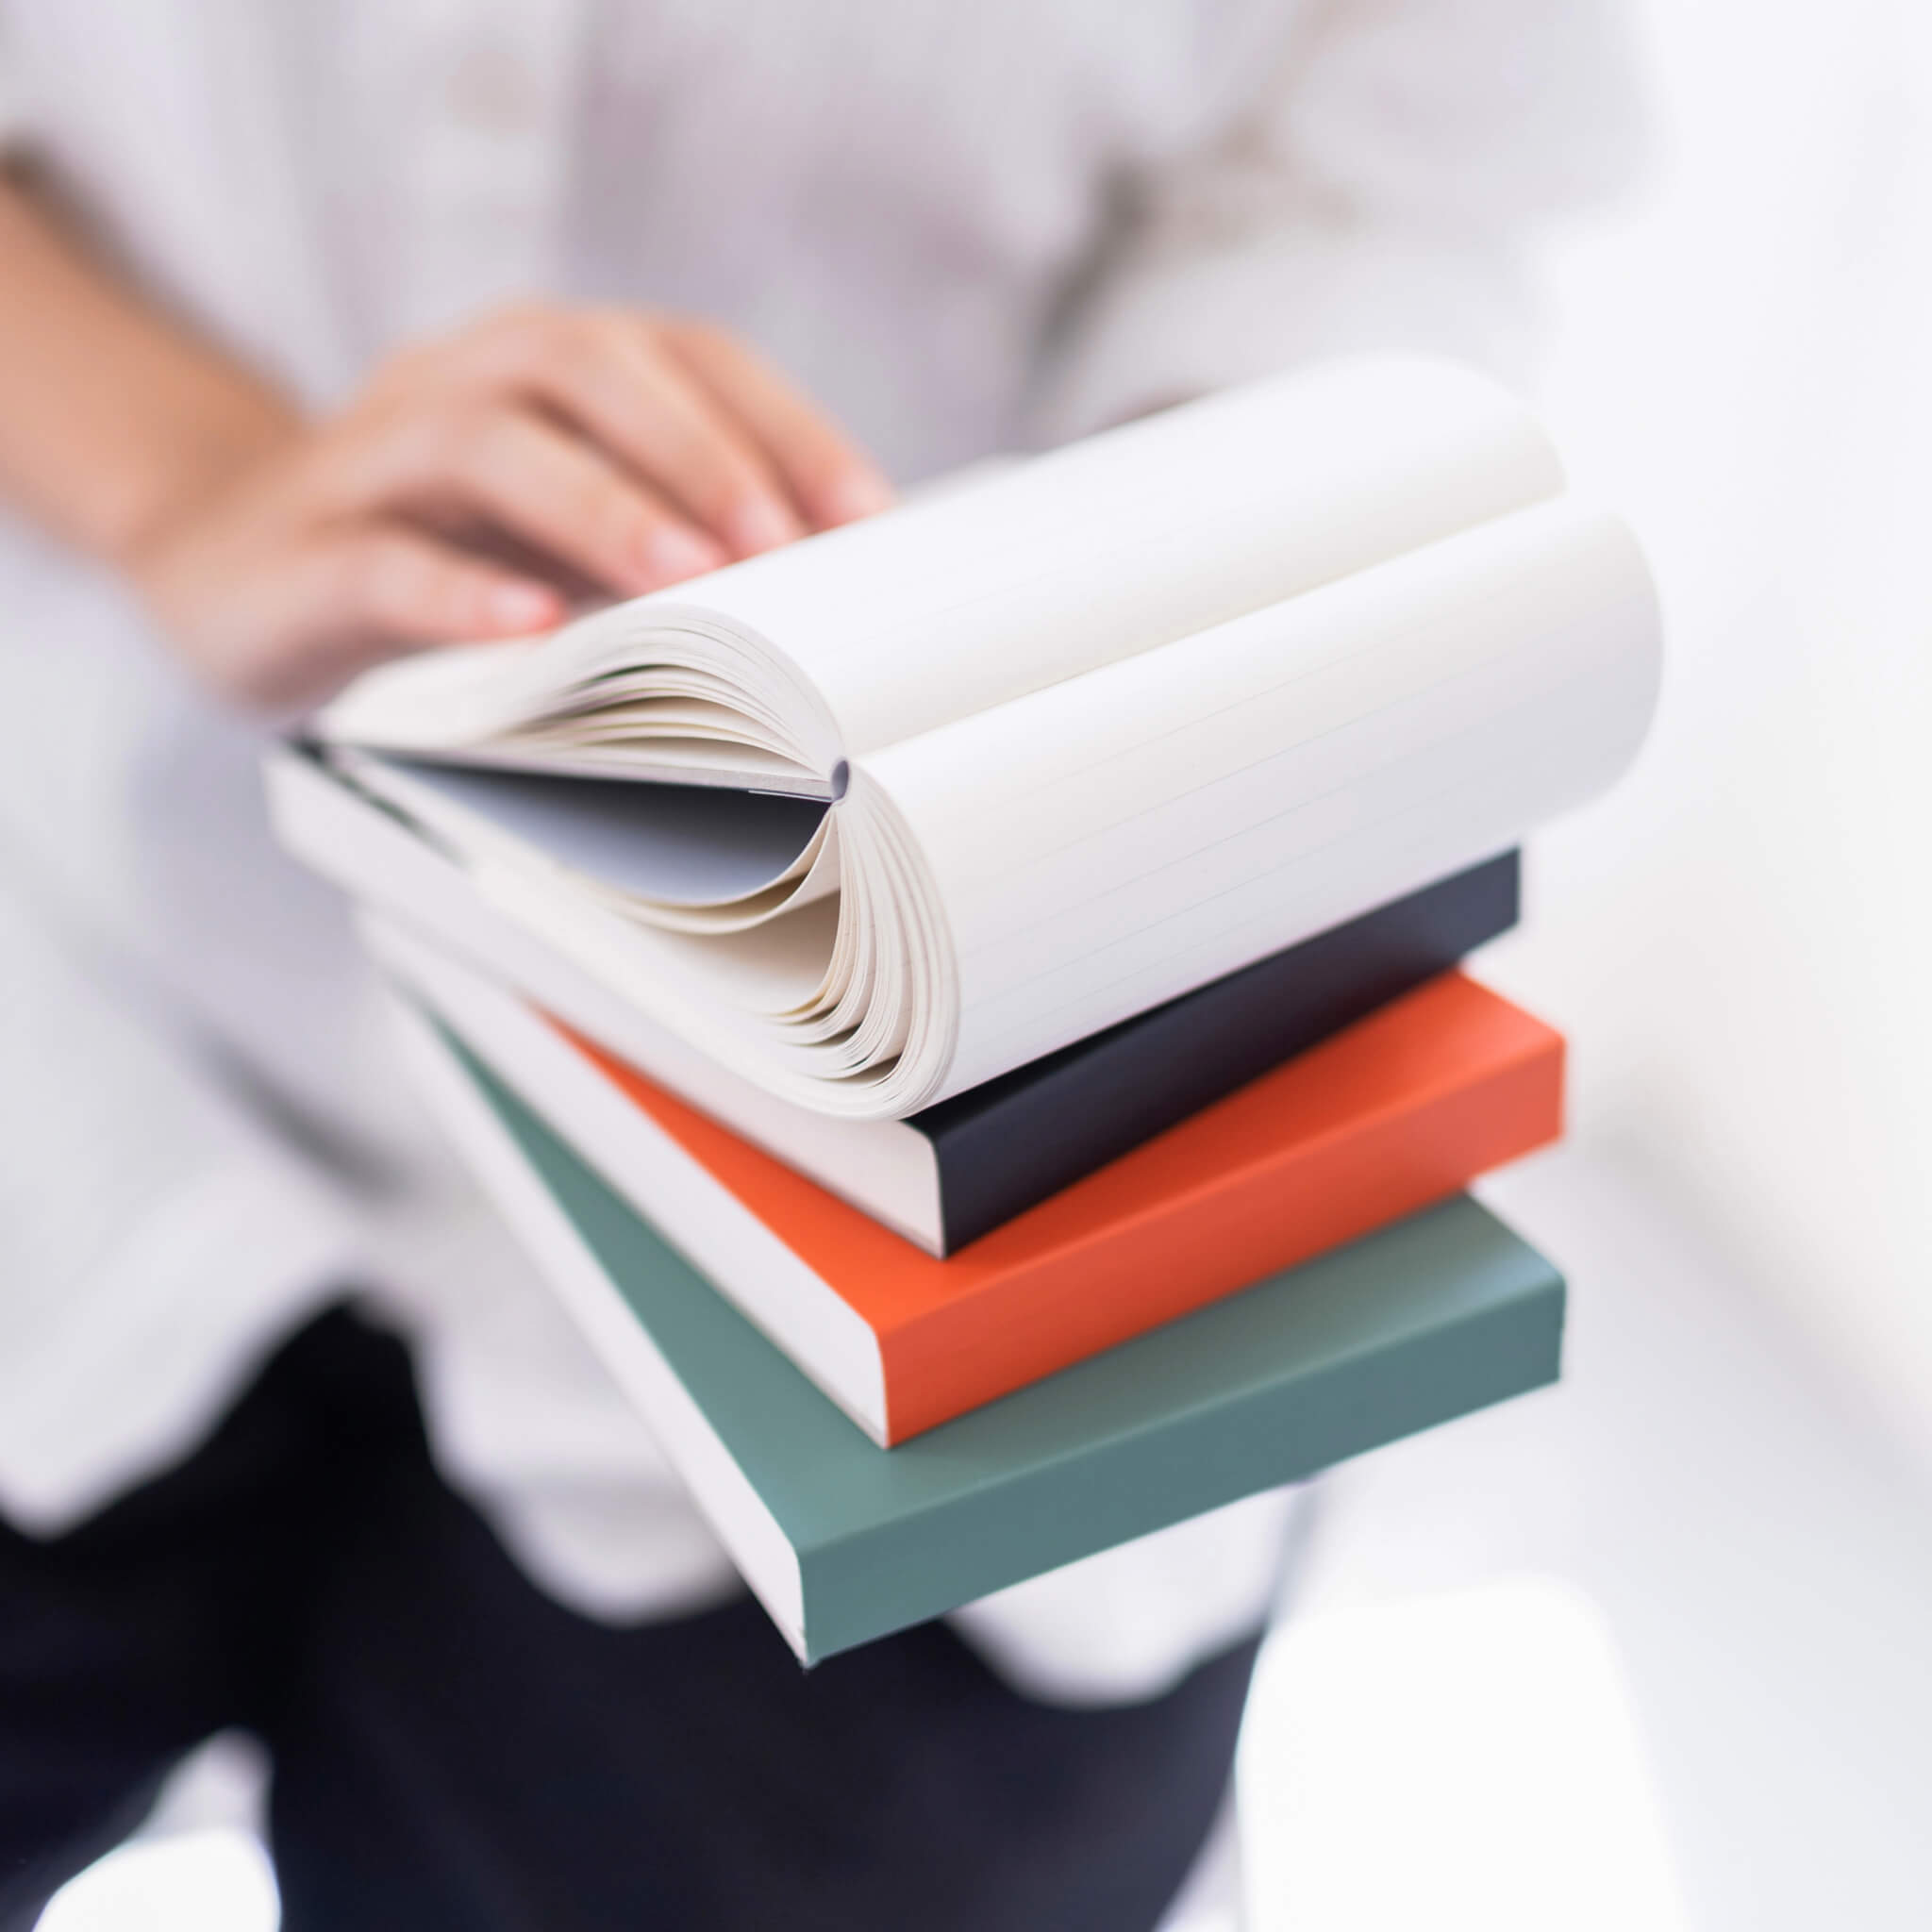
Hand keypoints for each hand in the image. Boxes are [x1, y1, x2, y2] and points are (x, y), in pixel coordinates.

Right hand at [123, 305, 893, 709]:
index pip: (680, 355)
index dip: (779, 422)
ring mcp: (368, 460)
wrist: (231, 572)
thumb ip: (672, 540)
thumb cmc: (448, 558)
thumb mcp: (569, 538)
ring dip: (596, 506)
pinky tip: (533, 631)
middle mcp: (457, 382)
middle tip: (779, 545)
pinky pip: (379, 558)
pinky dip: (460, 591)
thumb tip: (831, 598)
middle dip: (696, 450)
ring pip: (480, 442)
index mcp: (541, 367)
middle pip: (581, 366)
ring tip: (682, 578)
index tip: (866, 514)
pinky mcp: (300, 555)